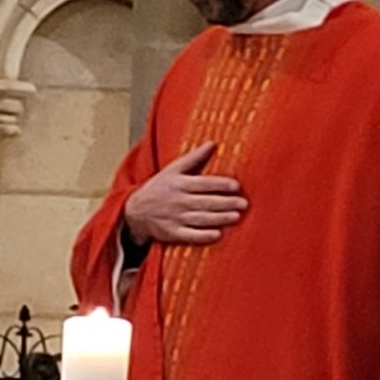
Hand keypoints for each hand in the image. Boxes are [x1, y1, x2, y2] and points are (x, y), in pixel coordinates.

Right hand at [122, 142, 247, 247]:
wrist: (136, 211)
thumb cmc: (158, 188)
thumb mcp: (173, 169)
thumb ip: (194, 158)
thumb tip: (212, 143)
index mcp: (180, 184)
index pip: (203, 184)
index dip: (220, 185)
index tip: (236, 186)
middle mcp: (178, 201)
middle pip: (205, 202)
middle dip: (225, 203)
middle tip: (243, 203)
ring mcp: (175, 218)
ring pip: (201, 219)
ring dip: (219, 218)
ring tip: (236, 216)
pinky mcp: (172, 233)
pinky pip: (190, 236)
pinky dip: (203, 236)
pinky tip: (217, 235)